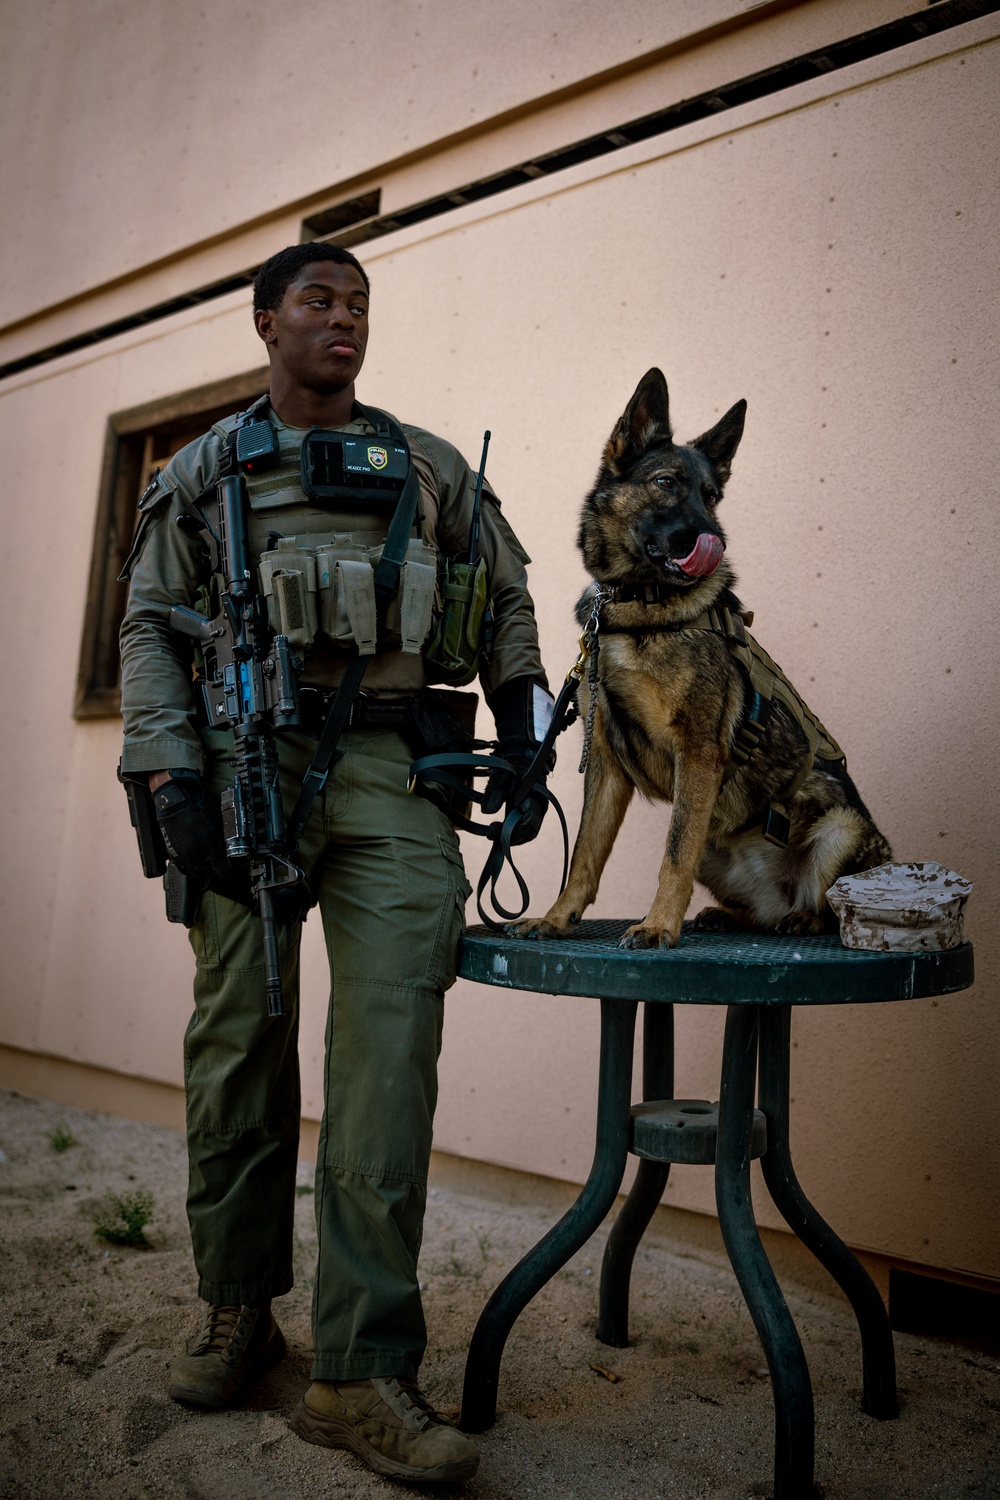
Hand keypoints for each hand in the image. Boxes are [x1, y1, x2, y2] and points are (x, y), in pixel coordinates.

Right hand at [152, 771, 229, 882]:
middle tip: (222, 875)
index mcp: (208, 846)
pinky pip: (184, 871)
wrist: (174, 807)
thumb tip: (224, 854)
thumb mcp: (212, 827)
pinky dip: (191, 872)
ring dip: (204, 876)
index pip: (221, 869)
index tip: (231, 875)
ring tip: (209, 875)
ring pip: (196, 875)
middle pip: (210, 875)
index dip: (228, 874)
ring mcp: (184, 857)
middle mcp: (196, 855)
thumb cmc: (194, 812)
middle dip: (217, 876)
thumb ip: (218, 843)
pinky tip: (195, 870)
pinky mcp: (174, 856)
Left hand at [483, 676, 553, 844]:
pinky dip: (510, 828)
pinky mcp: (529, 809)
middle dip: (509, 837)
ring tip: (492, 831)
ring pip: (526, 830)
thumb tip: (486, 812)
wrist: (523, 752)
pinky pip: (522, 824)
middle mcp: (540, 808)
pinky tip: (497, 826)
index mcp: (537, 800)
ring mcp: (535, 809)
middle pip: (528, 832)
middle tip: (490, 833)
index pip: (529, 827)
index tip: (492, 831)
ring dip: (509, 834)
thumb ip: (495, 791)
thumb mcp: (503, 774)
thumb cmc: (514, 764)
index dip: (512, 835)